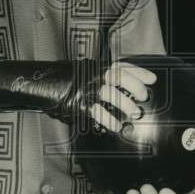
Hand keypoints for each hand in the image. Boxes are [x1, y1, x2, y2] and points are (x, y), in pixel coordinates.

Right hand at [0, 58, 154, 130]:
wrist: (40, 85)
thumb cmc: (65, 83)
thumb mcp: (85, 75)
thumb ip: (101, 79)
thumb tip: (123, 90)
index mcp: (96, 67)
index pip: (122, 65)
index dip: (139, 72)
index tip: (154, 79)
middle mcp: (92, 75)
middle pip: (120, 77)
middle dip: (135, 88)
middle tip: (143, 99)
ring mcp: (85, 89)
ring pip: (111, 94)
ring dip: (126, 105)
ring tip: (133, 115)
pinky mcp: (78, 104)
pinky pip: (98, 112)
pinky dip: (110, 120)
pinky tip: (117, 127)